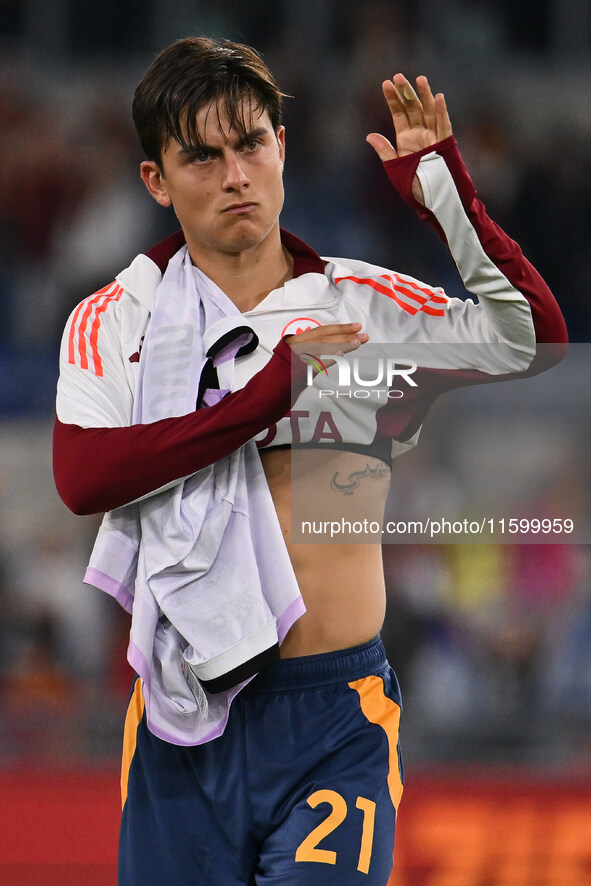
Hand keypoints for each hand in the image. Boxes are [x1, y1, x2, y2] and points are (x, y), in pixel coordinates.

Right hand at [286, 322, 368, 366]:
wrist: (272, 383)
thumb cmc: (286, 370)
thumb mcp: (298, 354)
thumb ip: (314, 349)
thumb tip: (337, 348)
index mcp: (298, 340)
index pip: (324, 331)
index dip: (341, 328)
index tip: (356, 327)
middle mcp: (298, 345)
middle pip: (326, 337)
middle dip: (346, 335)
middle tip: (363, 336)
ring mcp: (298, 355)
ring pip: (324, 346)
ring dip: (342, 344)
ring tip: (357, 342)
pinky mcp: (300, 367)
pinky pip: (318, 361)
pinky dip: (330, 358)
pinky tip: (341, 355)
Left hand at [366, 74, 451, 201]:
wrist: (433, 200)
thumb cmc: (415, 188)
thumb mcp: (395, 169)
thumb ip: (385, 151)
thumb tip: (370, 135)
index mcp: (406, 140)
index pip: (398, 114)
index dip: (393, 99)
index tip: (386, 83)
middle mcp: (419, 135)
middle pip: (412, 108)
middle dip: (405, 92)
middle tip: (398, 76)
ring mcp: (433, 137)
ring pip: (428, 112)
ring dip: (424, 95)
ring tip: (419, 79)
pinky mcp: (445, 144)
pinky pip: (444, 126)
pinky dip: (441, 112)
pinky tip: (438, 97)